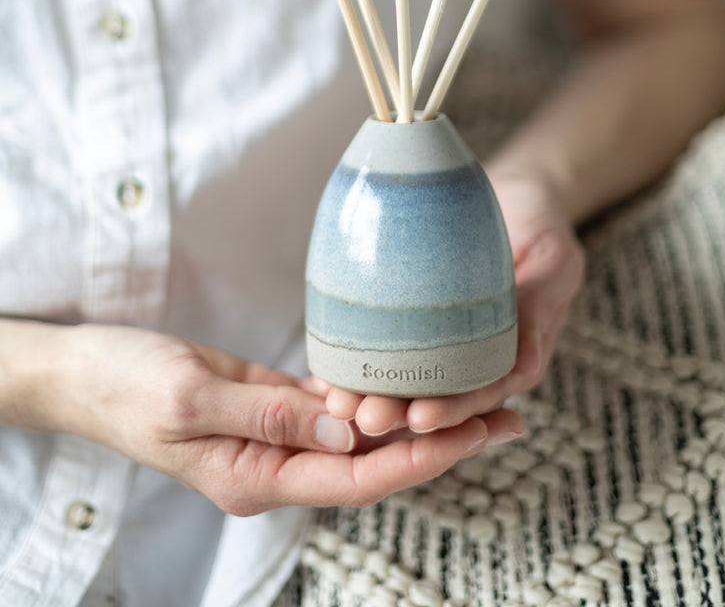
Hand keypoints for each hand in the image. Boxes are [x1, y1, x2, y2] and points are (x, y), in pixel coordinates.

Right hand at [48, 324, 518, 513]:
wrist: (89, 373)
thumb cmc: (128, 388)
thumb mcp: (191, 398)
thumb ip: (268, 418)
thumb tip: (343, 432)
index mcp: (256, 479)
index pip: (357, 480)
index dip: (420, 458)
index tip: (475, 435)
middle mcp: (276, 467)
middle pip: (374, 463)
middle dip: (441, 440)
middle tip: (507, 413)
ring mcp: (276, 439)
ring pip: (363, 437)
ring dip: (418, 417)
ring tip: (479, 394)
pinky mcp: (273, 408)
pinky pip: (335, 409)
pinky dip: (377, 396)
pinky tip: (414, 379)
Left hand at [325, 172, 583, 436]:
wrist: (515, 196)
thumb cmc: (541, 223)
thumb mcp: (554, 256)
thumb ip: (542, 301)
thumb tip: (526, 362)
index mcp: (516, 356)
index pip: (483, 394)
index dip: (453, 412)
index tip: (419, 420)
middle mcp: (478, 360)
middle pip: (439, 398)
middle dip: (402, 413)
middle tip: (365, 417)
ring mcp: (447, 344)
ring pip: (409, 381)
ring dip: (374, 394)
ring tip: (338, 402)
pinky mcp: (418, 321)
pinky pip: (389, 346)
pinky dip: (361, 360)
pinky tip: (327, 371)